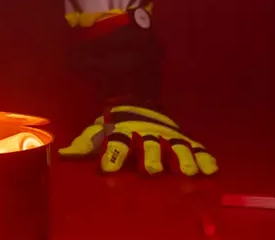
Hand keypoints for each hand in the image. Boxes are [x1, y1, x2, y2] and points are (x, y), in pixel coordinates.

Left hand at [59, 105, 217, 176]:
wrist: (138, 101)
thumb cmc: (115, 125)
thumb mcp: (98, 131)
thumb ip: (84, 144)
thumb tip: (64, 155)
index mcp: (123, 133)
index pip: (116, 144)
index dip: (111, 156)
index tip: (107, 169)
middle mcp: (146, 134)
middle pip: (149, 146)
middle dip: (150, 158)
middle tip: (152, 171)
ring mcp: (167, 136)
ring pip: (176, 147)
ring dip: (182, 159)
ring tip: (188, 173)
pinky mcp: (184, 138)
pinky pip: (197, 148)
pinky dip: (205, 157)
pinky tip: (210, 170)